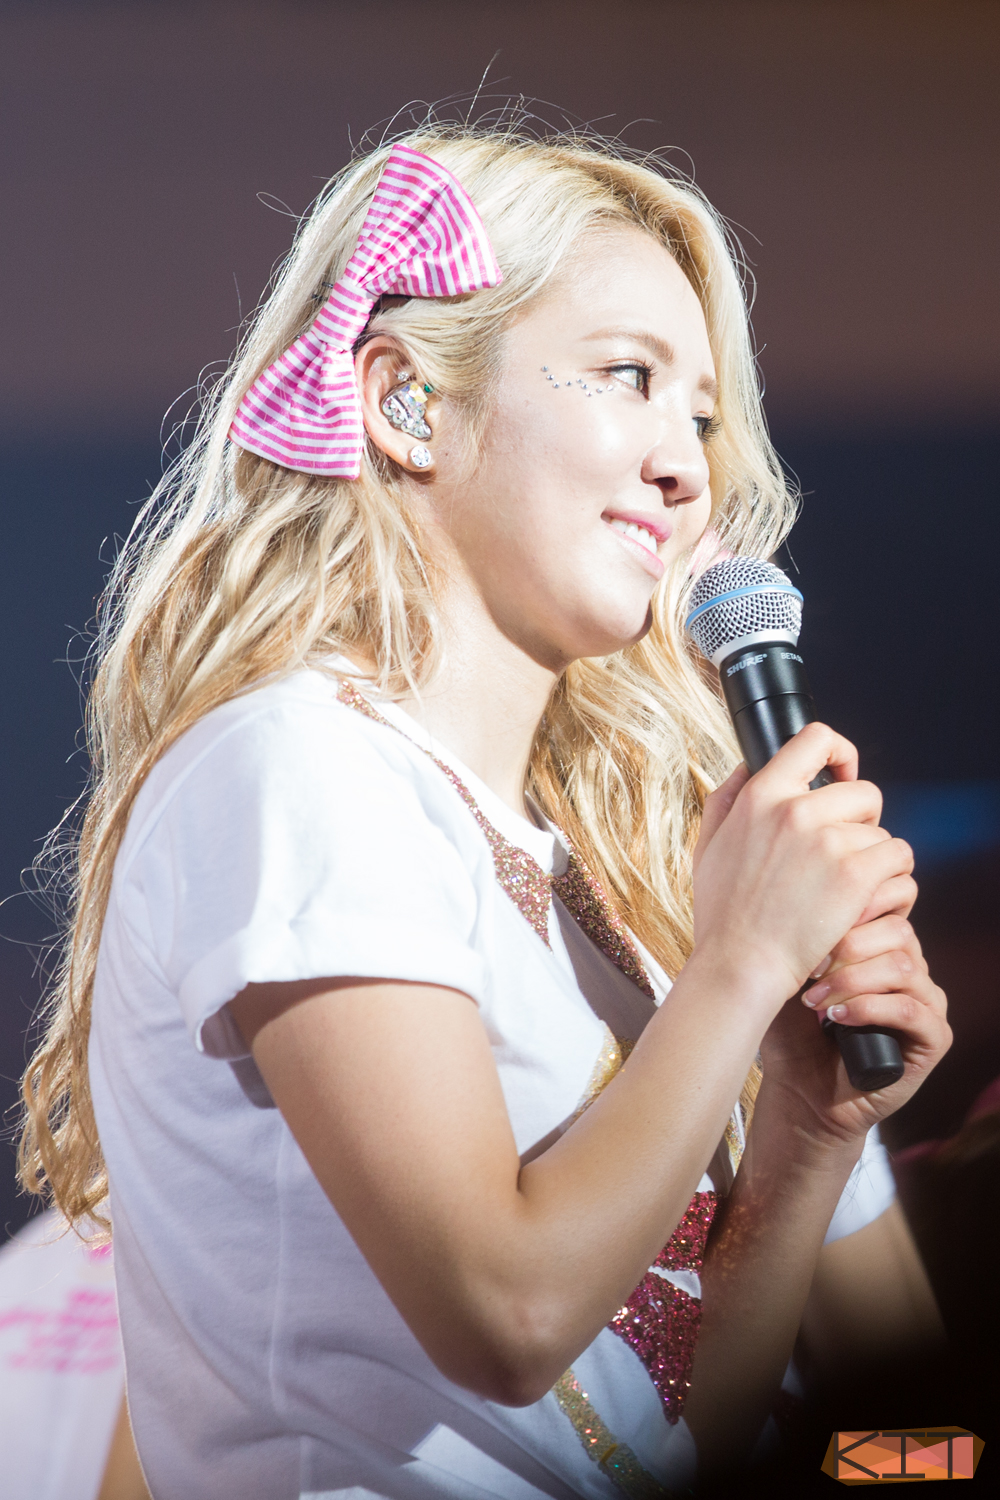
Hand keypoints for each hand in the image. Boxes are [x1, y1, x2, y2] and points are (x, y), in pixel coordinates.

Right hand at [692, 723, 914, 1008]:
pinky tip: (866, 897)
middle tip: (843, 853)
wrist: (741, 964)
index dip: (839, 752)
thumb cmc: (723, 914)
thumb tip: (747, 767)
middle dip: (861, 820)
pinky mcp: (855, 874)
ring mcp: (828, 841)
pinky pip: (897, 855)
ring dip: (873, 855)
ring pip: (880, 830)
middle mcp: (795, 810)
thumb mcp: (706, 845)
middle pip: (861, 790)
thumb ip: (725, 798)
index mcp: (760, 796)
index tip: (842, 774)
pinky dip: (890, 876)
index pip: (814, 738)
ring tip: (848, 886)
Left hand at [758, 896, 950, 1144]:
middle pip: (897, 933)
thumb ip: (805, 936)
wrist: (800, 1090)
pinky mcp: (933, 1038)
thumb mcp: (791, 975)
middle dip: (847, 947)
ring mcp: (926, 1002)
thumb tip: (802, 896)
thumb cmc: (791, 1029)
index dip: (855, 905)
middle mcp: (910, 967)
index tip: (812, 921)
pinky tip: (837, 1019)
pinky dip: (870, 1010)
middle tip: (808, 972)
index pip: (889, 903)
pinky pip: (911, 1011)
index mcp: (883, 944)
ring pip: (903, 970)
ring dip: (852, 982)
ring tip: (815, 1002)